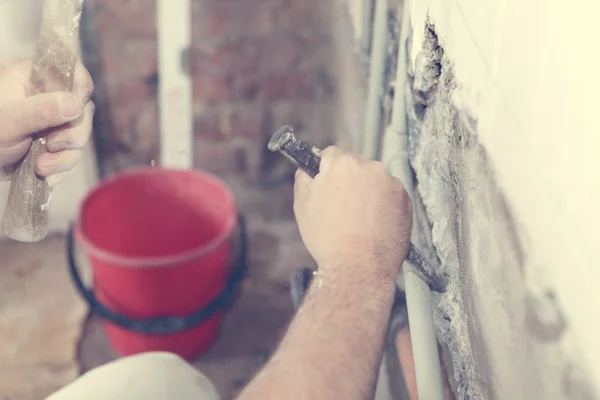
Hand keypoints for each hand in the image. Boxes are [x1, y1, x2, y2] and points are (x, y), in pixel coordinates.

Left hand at [0, 60, 93, 185]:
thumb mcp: (9, 121)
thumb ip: (40, 111)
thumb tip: (75, 105)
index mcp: (33, 79)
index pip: (72, 73)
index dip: (80, 91)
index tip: (74, 112)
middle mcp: (47, 98)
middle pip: (83, 110)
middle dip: (73, 134)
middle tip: (53, 144)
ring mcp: (52, 123)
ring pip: (80, 136)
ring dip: (65, 156)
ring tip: (41, 165)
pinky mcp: (54, 145)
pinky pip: (73, 154)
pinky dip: (62, 167)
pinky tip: (44, 172)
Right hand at [293, 146, 411, 278]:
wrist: (359, 267)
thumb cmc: (328, 237)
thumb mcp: (303, 205)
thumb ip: (303, 179)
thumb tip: (306, 171)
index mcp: (344, 163)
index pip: (331, 154)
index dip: (325, 169)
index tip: (325, 183)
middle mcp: (371, 167)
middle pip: (355, 165)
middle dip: (348, 180)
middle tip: (340, 207)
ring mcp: (391, 184)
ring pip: (374, 181)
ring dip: (366, 192)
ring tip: (357, 220)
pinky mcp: (405, 201)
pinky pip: (390, 196)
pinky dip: (382, 206)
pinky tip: (372, 225)